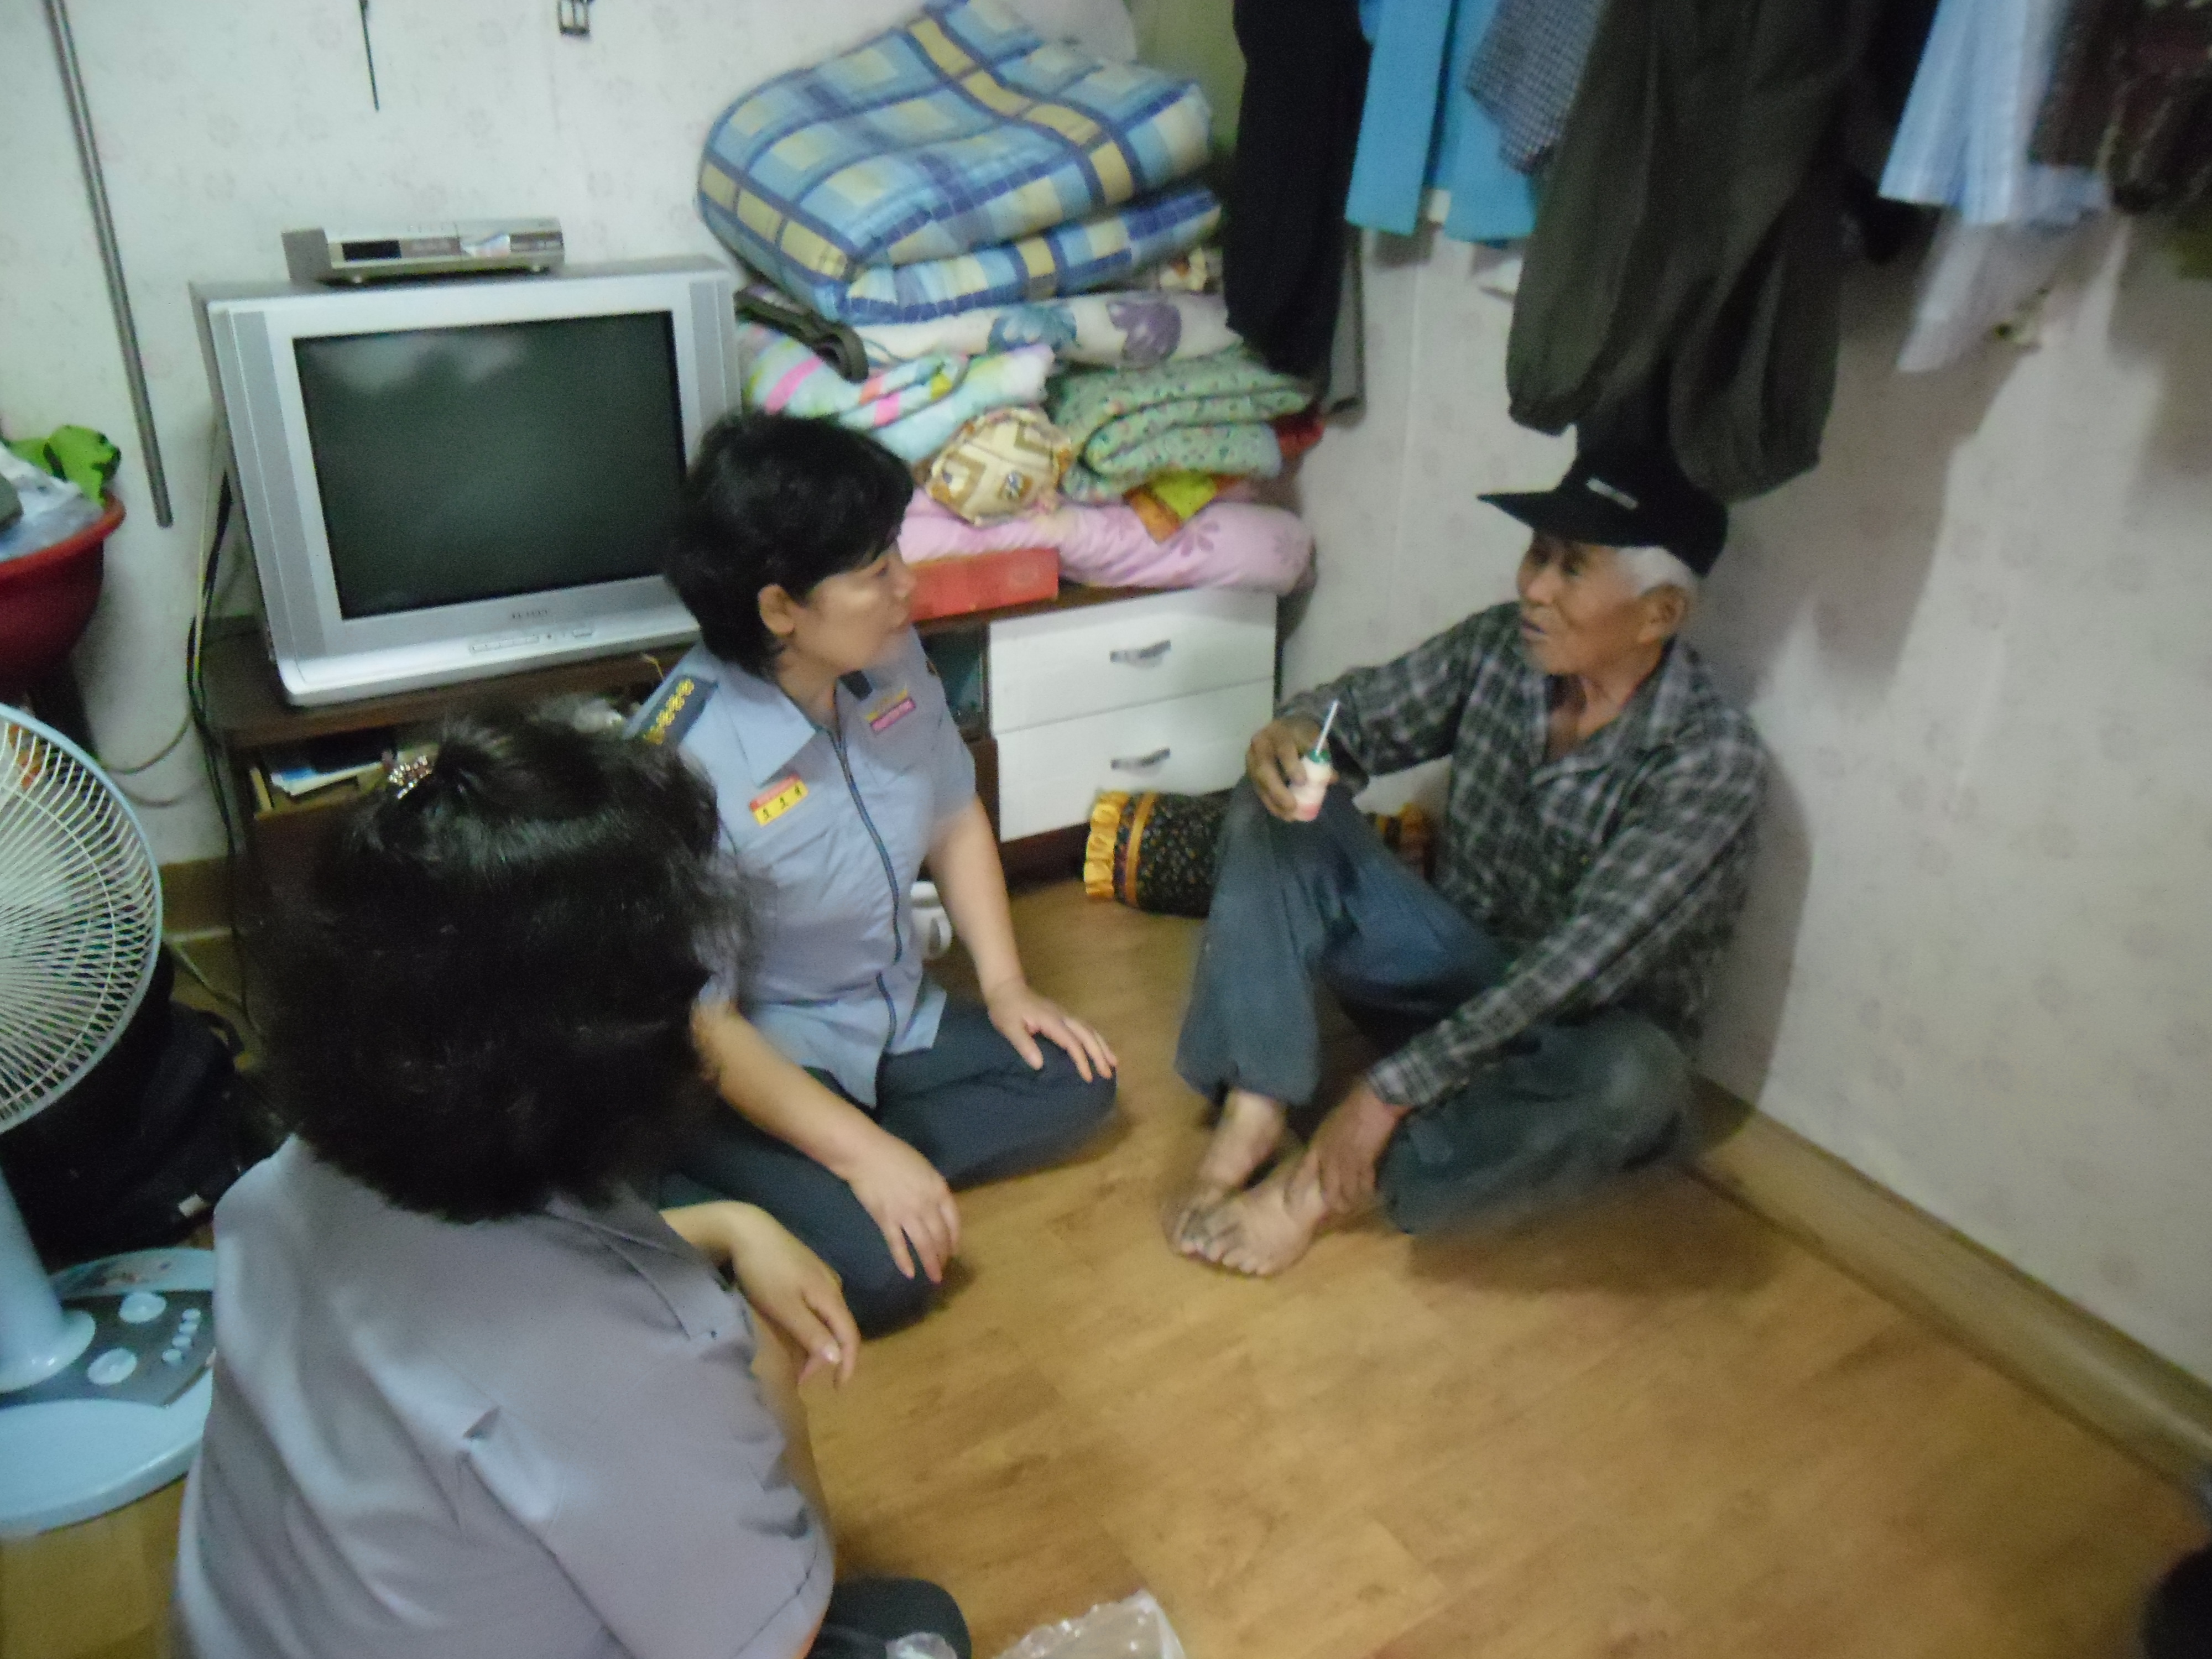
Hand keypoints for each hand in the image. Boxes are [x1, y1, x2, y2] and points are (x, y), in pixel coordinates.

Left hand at [661, 1202, 858, 1384]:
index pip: (850, 1336)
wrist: (747, 1230)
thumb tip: (839, 1357)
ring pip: (827, 1317)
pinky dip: (809, 1325)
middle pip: (839, 1328)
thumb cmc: (765, 1271)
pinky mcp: (806, 1270)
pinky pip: (816, 1306)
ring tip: (795, 1360)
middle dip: (825, 1356)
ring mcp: (819, 1276)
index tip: (838, 1389)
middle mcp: (832, 1285)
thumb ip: (813, 1333)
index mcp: (831, 1295)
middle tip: (801, 1378)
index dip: (848, 1364)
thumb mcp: (785, 1308)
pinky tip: (793, 1330)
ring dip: (816, 1342)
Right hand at [841, 1132, 960, 1284]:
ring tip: (934, 1277)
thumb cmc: (895, 1155)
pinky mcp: (886, 1220)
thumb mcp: (924, 1168)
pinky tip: (910, 1274)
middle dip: (943, 1255)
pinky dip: (904, 1261)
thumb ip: (933, 1189)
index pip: (954, 1220)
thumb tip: (936, 1208)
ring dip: (930, 1263)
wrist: (866, 1154)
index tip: (954, 1251)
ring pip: (923, 1245)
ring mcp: (906, 1214)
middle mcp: (926, 1204)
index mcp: (938, 1189)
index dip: (955, 1238)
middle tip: (943, 1269)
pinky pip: (898, 1245)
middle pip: (940, 1236)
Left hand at [983, 978, 1117, 1081]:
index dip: (1082, 1060)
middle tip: (1109, 1073)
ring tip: (1114, 1062)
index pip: (1072, 1043)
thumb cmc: (1005, 1009)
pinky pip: (1085, 1027)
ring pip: (1089, 1029)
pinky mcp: (1063, 1015)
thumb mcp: (1009, 1028)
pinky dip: (1095, 1038)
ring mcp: (1064, 1014)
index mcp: (1051, 1021)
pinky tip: (1099, 1047)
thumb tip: (1039, 1065)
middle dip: (1100, 1054)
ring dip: (1102, 1046)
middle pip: (1087, 1035)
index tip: (1088, 1077)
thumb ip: (1024, 1044)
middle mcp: (1063, 1016)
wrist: (1006, 987)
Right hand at [1247, 716, 1322, 820]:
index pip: (1283, 748)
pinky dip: (1270, 803)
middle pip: (1264, 769)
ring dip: (1274, 801)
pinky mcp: (1250, 771)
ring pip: (1259, 782)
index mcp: (1279, 732)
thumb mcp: (1314, 740)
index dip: (1291, 766)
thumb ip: (1321, 757)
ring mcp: (1252, 758)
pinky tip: (1282, 813)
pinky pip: (1258, 789)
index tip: (1302, 782)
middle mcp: (1260, 744)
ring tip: (1289, 816)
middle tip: (1292, 806)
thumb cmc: (1302, 735)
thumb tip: (1331, 778)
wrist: (1284, 729)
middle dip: (1278, 790)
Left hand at [1308, 1080, 1409, 1214]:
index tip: (1289, 1205)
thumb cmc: (1349, 1107)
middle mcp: (1331, 1159)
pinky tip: (1368, 1193)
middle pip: (1328, 1190)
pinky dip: (1367, 1189)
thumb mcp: (1328, 1125)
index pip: (1302, 1173)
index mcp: (1318, 1146)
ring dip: (1350, 1200)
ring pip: (1348, 1192)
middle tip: (1335, 1211)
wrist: (1373, 1101)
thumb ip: (1324, 1142)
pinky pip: (1365, 1183)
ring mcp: (1350, 1162)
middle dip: (1332, 1203)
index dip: (1295, 1190)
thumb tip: (1321, 1152)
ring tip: (1351, 1206)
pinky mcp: (1368, 1162)